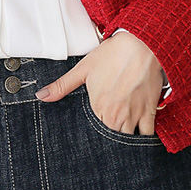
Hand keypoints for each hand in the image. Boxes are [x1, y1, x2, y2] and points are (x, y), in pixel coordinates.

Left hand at [35, 30, 163, 134]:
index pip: (94, 135)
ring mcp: (134, 116)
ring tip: (120, 142)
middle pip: (111, 142)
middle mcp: (115, 116)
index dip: (93, 137)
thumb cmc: (113, 55)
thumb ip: (62, 86)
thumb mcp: (83, 69)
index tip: (93, 138)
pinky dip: (144, 139)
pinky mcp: (149, 112)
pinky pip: (148, 135)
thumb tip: (40, 96)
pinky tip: (140, 139)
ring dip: (124, 142)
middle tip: (107, 143)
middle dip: (109, 145)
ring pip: (128, 141)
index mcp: (98, 108)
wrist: (142, 44)